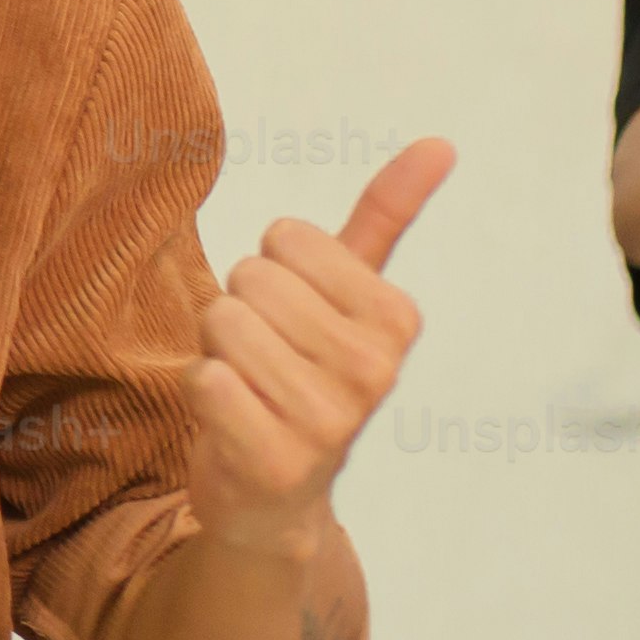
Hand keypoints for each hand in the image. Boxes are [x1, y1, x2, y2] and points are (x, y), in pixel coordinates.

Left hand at [187, 140, 453, 546]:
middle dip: (237, 310)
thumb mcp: (350, 294)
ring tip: (246, 387)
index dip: (270, 269)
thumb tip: (440, 143)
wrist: (274, 496)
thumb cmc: (302, 372)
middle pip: (250, 278)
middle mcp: (375, 371)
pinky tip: (229, 421)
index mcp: (397, 320)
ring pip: (224, 323)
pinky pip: (204, 379)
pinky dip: (199, 392)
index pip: (286, 237)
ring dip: (215, 350)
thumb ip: (387, 216)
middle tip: (262, 358)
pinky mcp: (276, 461)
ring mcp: (329, 421)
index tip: (291, 317)